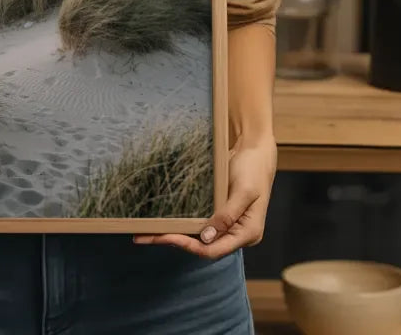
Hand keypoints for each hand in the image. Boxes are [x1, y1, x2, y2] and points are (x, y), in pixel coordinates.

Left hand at [132, 135, 276, 258]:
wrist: (256, 151)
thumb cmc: (253, 169)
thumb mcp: (243, 191)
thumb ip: (227, 215)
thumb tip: (206, 238)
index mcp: (247, 233)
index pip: (213, 250)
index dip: (188, 246)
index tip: (165, 237)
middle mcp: (237, 234)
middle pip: (203, 247)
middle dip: (175, 241)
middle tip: (144, 237)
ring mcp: (228, 225)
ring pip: (199, 237)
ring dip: (175, 235)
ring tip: (148, 232)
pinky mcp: (220, 214)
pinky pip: (200, 224)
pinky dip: (183, 224)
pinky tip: (166, 222)